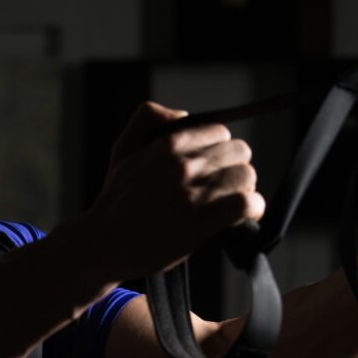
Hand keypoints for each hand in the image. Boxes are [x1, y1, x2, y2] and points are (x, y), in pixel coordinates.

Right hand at [84, 101, 264, 279]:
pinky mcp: (200, 224)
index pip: (220, 133)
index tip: (216, 165)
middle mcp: (182, 166)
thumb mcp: (123, 148)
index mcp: (167, 145)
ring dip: (245, 189)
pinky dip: (253, 208)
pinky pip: (245, 205)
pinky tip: (246, 215)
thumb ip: (147, 118)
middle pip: (239, 153)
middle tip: (226, 185)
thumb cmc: (116, 199)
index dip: (222, 149)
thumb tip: (182, 115)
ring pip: (246, 177)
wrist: (105, 242)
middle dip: (235, 168)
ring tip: (233, 201)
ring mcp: (192, 195)